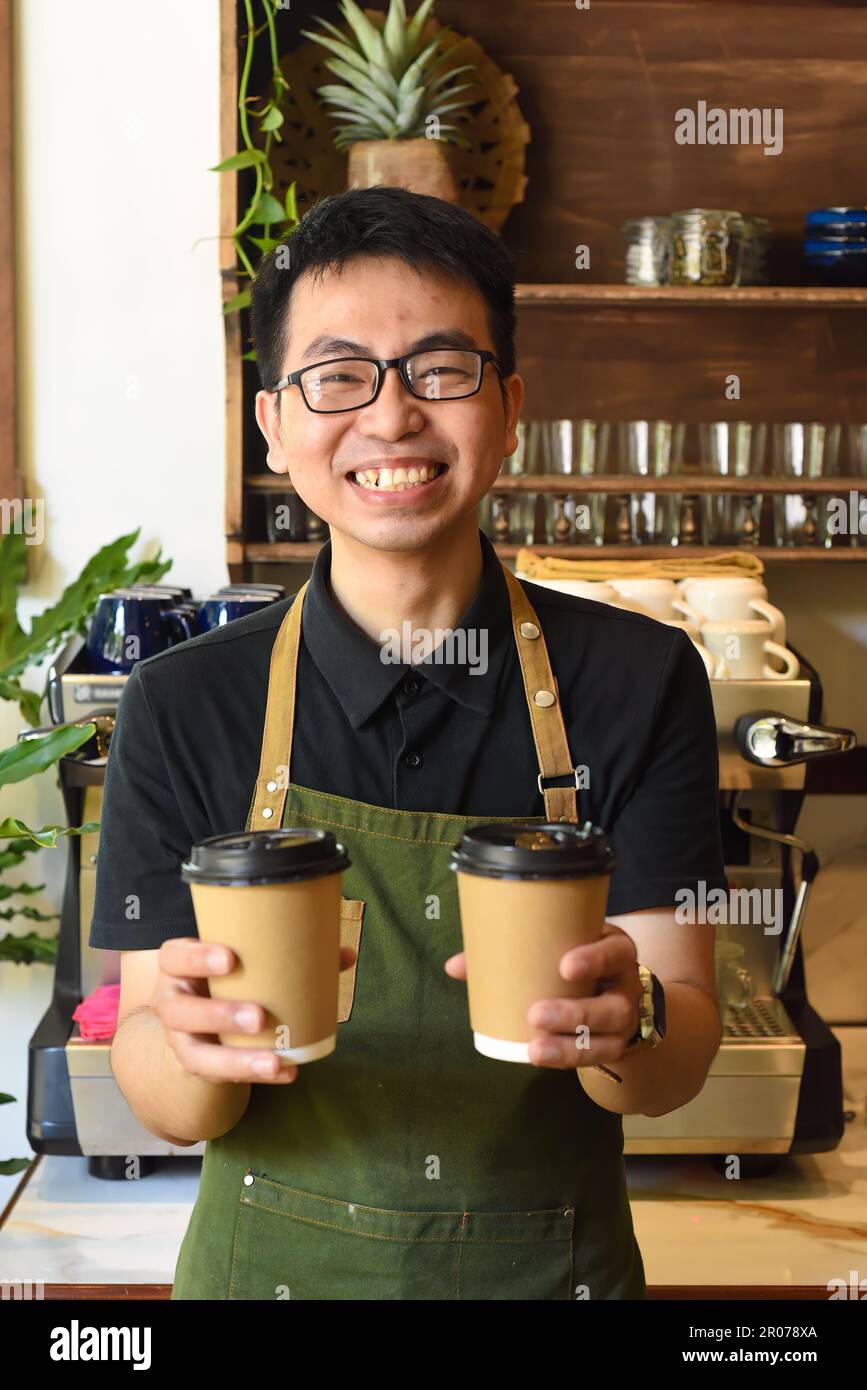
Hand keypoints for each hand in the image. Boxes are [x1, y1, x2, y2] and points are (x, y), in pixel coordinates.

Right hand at [153, 937, 357, 1085]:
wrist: (193, 1018)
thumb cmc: (227, 978)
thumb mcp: (243, 962)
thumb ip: (291, 953)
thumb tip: (346, 954)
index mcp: (179, 966)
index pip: (175, 957)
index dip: (197, 958)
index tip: (231, 958)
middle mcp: (172, 1002)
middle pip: (182, 1011)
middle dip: (219, 1014)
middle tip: (259, 1016)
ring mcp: (180, 1038)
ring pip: (195, 1054)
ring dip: (235, 1059)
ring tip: (273, 1061)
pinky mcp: (196, 1064)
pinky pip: (219, 1076)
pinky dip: (252, 1074)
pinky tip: (285, 1072)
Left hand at [444, 924, 642, 1069]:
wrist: (610, 988)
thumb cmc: (574, 958)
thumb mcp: (557, 946)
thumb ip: (509, 952)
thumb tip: (454, 966)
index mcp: (615, 952)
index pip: (616, 951)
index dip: (595, 959)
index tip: (564, 965)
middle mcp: (627, 986)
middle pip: (612, 1005)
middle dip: (575, 1013)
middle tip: (535, 1014)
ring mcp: (624, 1019)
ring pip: (607, 1039)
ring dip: (570, 1047)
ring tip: (534, 1048)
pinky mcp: (614, 1045)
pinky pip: (597, 1058)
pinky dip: (568, 1059)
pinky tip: (541, 1057)